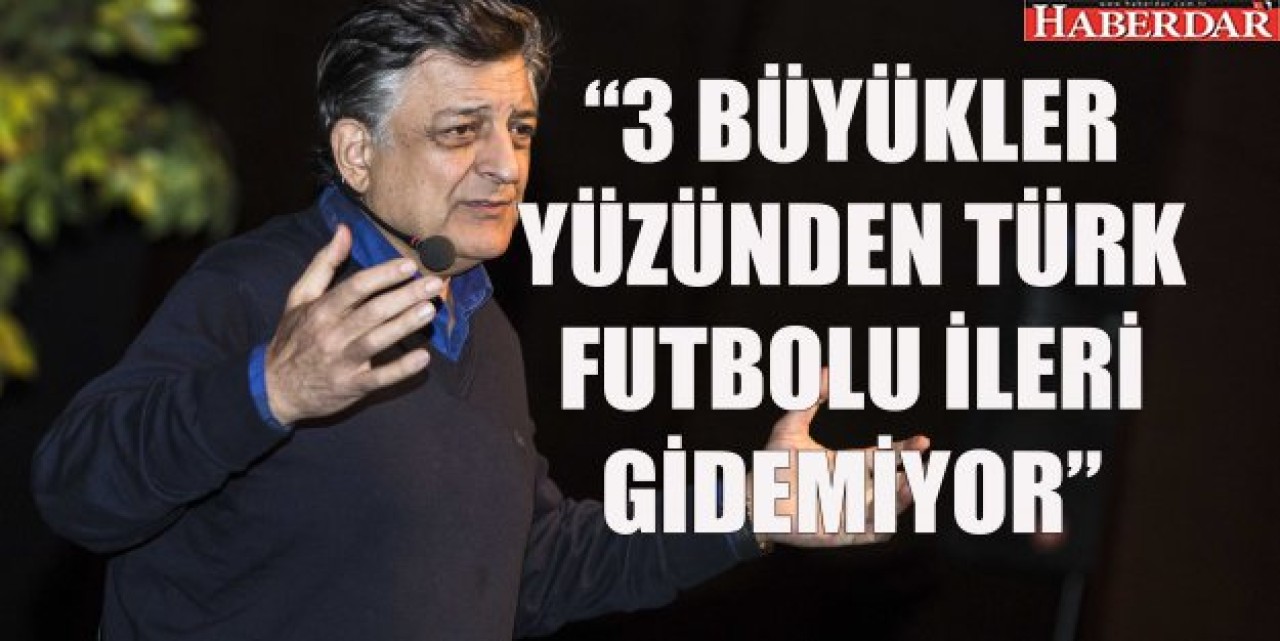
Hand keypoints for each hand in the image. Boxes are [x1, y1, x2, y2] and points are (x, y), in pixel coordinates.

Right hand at [264, 225, 443, 424]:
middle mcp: (332, 334)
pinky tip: (423, 357)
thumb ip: (324, 264)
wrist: (276, 388)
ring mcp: (342, 362)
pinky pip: (379, 378)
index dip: (384, 275)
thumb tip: (344, 230)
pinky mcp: (352, 386)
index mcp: (321, 310)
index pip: (356, 287)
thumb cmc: (293, 337)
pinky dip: (401, 369)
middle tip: (433, 284)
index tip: (409, 265)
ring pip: (377, 340)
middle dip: (405, 296)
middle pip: (373, 311)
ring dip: (405, 325)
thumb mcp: (299, 297)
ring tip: (430, 310)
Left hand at [751, 368, 929, 547]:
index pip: (886, 456)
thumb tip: (827, 371)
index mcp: (850, 464)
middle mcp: (857, 488)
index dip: (906, 450)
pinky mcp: (845, 534)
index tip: (922, 440)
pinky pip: (875, 533)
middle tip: (922, 463)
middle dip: (913, 474)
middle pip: (895, 482)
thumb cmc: (772, 464)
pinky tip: (890, 511)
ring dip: (904, 498)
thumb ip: (809, 398)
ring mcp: (853, 512)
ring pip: (890, 508)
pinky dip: (886, 524)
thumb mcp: (792, 426)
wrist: (753, 497)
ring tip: (909, 484)